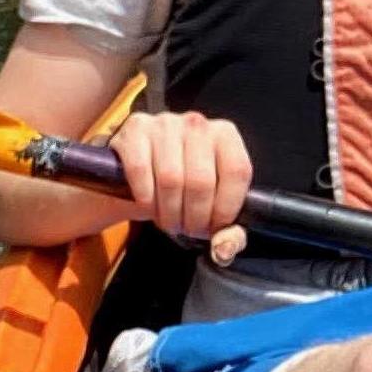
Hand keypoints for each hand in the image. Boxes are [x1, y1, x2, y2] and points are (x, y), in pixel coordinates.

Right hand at [108, 110, 252, 261]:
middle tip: (188, 229)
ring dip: (168, 212)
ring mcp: (164, 123)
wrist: (136, 170)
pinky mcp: (134, 129)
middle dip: (194, 217)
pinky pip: (140, 170)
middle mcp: (197, 123)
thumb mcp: (210, 205)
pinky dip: (145, 198)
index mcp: (226, 135)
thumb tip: (224, 248)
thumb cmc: (181, 187)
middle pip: (202, 181)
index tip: (215, 227)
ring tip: (169, 221)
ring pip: (170, 178)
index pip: (237, 171)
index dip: (226, 207)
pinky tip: (148, 205)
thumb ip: (228, 231)